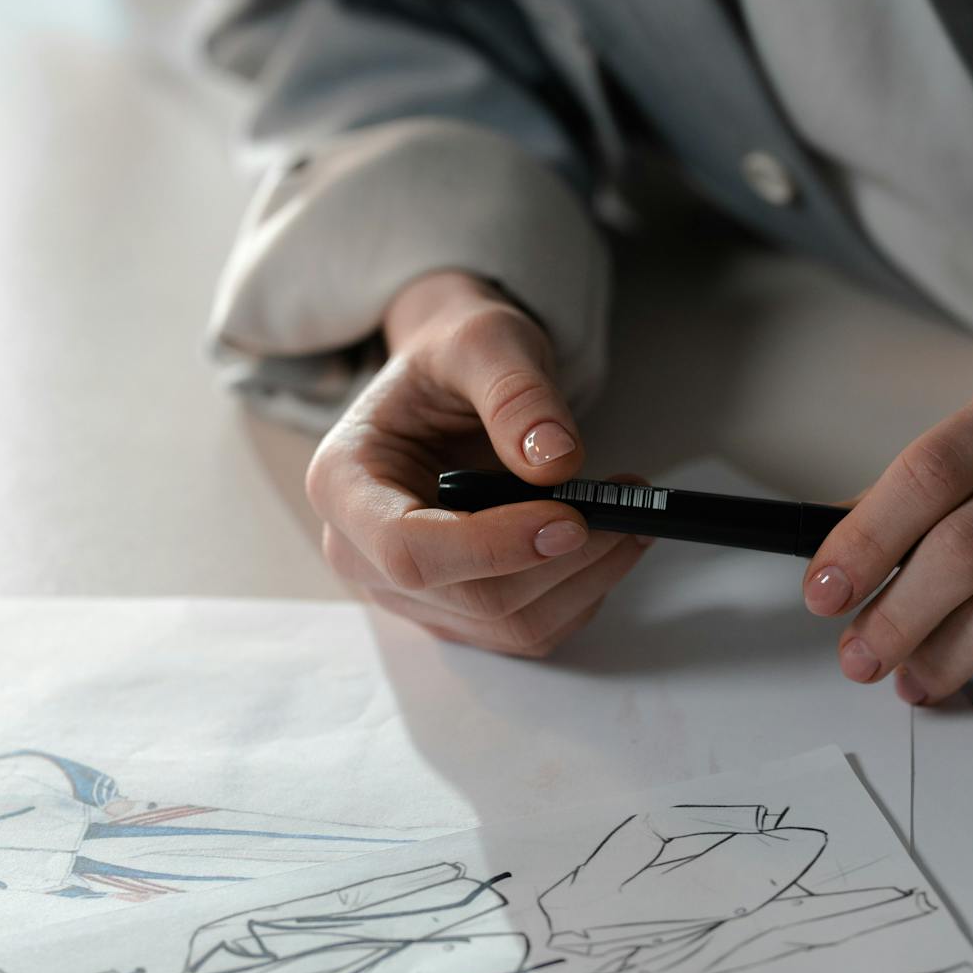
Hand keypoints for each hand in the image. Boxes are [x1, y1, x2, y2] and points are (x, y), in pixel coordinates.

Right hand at [306, 271, 646, 655]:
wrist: (452, 381)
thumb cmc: (453, 358)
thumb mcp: (483, 342)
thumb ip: (515, 393)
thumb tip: (555, 462)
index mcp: (343, 483)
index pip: (408, 549)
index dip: (492, 547)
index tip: (571, 518)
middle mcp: (361, 553)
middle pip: (470, 598)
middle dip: (561, 561)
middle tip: (626, 509)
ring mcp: (406, 592)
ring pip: (507, 626)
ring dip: (585, 581)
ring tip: (629, 517)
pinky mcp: (454, 610)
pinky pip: (526, 630)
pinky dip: (581, 593)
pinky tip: (606, 544)